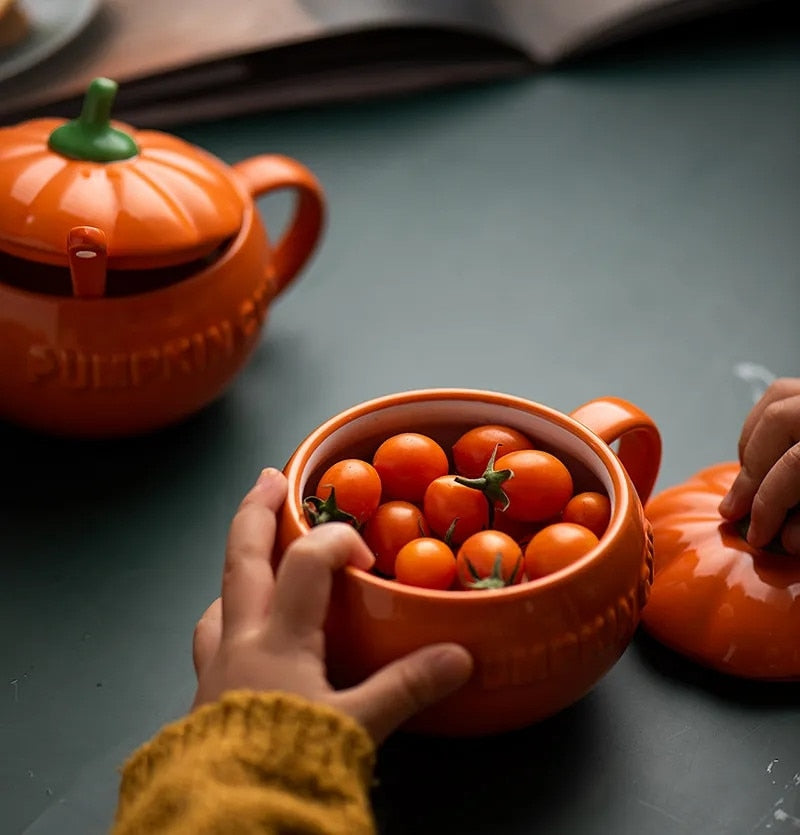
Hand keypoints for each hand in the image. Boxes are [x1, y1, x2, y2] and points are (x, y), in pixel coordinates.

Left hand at [191, 467, 472, 743]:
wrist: (229, 815)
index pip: (308, 562)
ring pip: (220, 599)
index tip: (365, 553)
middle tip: (267, 477)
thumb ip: (407, 685)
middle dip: (256, 512)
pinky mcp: (207, 694)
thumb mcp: (358, 725)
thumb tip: (459, 656)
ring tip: (252, 557)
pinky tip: (241, 634)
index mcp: (280, 637)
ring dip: (238, 570)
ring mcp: (216, 665)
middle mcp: (241, 639)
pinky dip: (228, 620)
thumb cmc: (289, 763)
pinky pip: (212, 639)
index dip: (338, 540)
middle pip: (243, 559)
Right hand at [718, 378, 799, 553]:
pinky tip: (763, 454)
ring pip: (777, 397)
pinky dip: (765, 423)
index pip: (796, 463)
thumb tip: (782, 538)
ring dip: (753, 441)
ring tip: (747, 480)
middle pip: (778, 420)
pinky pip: (785, 395)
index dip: (770, 504)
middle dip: (752, 471)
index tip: (759, 535)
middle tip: (737, 511)